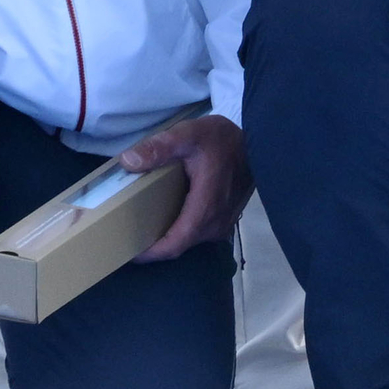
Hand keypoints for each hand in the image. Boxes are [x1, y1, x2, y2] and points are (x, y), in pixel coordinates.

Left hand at [119, 112, 251, 260]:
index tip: (128, 251)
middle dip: (154, 245)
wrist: (260, 143)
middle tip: (129, 235)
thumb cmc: (223, 140)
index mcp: (204, 210)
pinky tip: (168, 216)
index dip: (149, 253)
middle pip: (179, 245)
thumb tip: (128, 161)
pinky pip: (198, 233)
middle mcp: (214, 225)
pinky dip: (181, 230)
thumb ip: (160, 147)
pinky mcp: (226, 219)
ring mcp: (222, 224)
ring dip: (168, 237)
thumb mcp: (189, 135)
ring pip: (189, 240)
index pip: (173, 245)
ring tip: (144, 226)